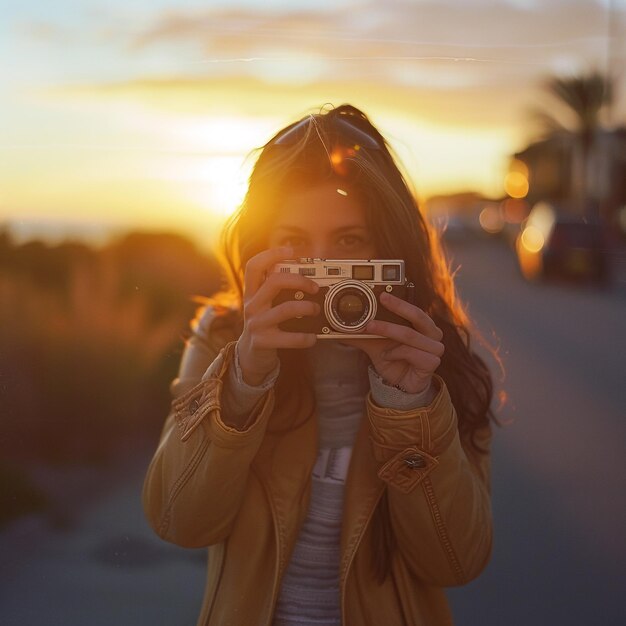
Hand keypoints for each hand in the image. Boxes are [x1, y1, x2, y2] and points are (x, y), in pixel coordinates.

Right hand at [237, 247, 319, 385]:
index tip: (291, 249)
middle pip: (274, 282)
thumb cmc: (264, 325)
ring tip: (316, 310)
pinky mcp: (263, 341)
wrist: (250, 356)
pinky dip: (304, 337)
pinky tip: (313, 337)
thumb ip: (276, 290)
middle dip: (299, 280)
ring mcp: (256, 323)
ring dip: (307, 308)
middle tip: (315, 287)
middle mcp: (251, 305)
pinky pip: (288, 337)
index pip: (254, 266)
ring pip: (285, 309)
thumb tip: (307, 276)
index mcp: (252, 292)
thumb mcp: (264, 305)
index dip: (271, 254)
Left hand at [342, 291, 443, 394]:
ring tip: (373, 333)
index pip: (412, 308)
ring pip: (411, 334)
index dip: (398, 301)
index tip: (382, 295)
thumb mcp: (375, 345)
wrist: (401, 385)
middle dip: (396, 308)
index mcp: (422, 324)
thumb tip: (340, 327)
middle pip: (416, 315)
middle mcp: (432, 333)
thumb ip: (363, 334)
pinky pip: (413, 353)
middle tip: (379, 302)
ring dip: (389, 333)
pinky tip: (387, 356)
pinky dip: (396, 353)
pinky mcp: (432, 362)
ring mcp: (435, 348)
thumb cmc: (393, 360)